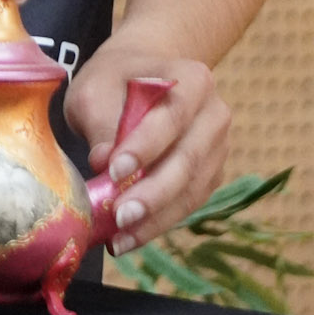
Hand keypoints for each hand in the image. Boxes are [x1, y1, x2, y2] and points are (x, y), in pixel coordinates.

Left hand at [64, 39, 229, 251]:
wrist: (139, 77)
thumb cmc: (115, 80)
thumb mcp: (96, 88)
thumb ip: (101, 121)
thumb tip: (102, 161)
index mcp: (193, 80)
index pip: (173, 115)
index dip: (147, 146)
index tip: (114, 171)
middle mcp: (214, 114)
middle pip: (188, 159)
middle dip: (153, 192)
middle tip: (120, 215)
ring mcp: (217, 148)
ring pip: (191, 189)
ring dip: (155, 217)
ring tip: (120, 236)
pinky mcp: (209, 175)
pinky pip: (188, 203)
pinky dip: (158, 223)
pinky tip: (129, 237)